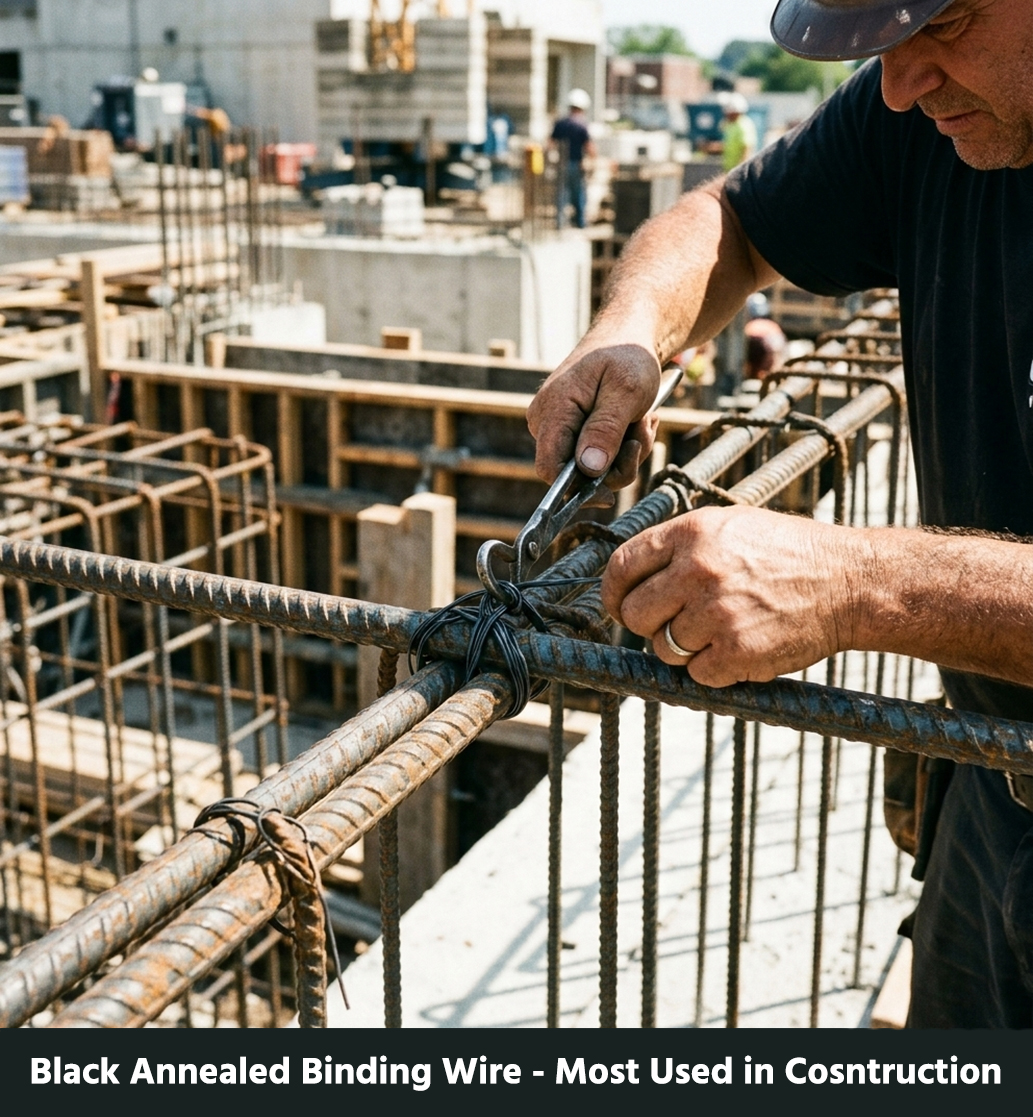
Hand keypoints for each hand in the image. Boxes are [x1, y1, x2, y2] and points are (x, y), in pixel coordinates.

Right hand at [527, 331, 661, 491]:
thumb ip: (605, 429)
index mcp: (553, 411)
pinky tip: (635, 422)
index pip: (550, 469)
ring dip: (626, 454)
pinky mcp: (573, 432)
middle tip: (643, 429)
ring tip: (642, 419)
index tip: (611, 492)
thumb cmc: (627, 356)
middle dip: (616, 463)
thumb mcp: (626, 391)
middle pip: (576, 475)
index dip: (578, 489)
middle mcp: (546, 422)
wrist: (628, 337)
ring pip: (592, 469)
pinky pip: (598, 458)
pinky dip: (623, 447)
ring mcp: (558, 428)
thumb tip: (588, 468)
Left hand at [601, 506, 865, 686]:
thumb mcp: (730, 525)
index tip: (617, 603)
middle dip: (648, 623)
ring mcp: (716, 613)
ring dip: (684, 648)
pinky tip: (738, 647)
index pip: (621, 565)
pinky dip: (713, 669)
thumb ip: (680, 544)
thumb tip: (631, 571)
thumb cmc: (789, 553)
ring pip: (663, 648)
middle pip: (634, 614)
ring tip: (719, 630)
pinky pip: (696, 674)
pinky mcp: (736, 652)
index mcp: (691, 533)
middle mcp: (697, 571)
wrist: (849, 582)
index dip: (613, 591)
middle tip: (675, 622)